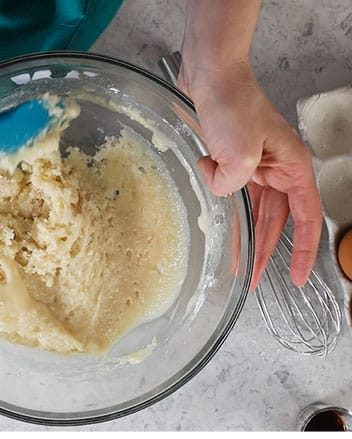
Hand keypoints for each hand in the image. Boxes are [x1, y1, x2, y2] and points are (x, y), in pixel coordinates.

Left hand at [182, 63, 321, 288]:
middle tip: (254, 282)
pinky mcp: (232, 162)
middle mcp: (278, 169)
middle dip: (265, 252)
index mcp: (291, 167)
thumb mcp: (238, 150)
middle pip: (276, 221)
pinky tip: (213, 206)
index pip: (305, 217)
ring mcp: (255, 166)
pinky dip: (222, 203)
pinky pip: (232, 195)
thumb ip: (233, 183)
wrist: (211, 77)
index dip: (304, 250)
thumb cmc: (234, 104)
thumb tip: (224, 194)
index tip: (300, 277)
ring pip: (254, 213)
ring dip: (244, 237)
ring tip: (236, 267)